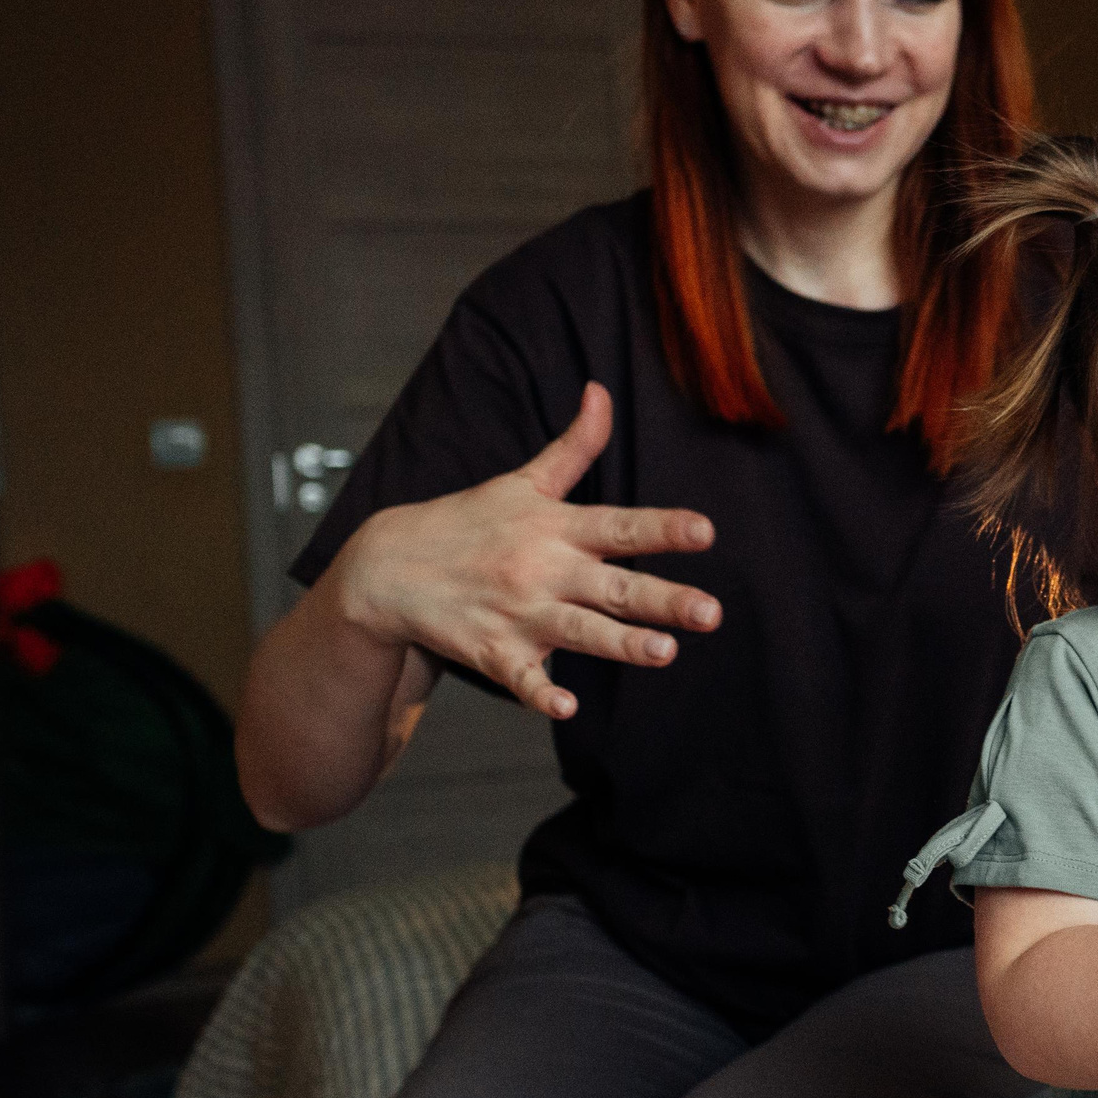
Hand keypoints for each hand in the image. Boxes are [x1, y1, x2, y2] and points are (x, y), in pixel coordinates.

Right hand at [331, 384, 720, 718]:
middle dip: (663, 600)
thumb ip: (574, 445)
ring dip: (621, 643)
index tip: (705, 531)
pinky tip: (566, 707)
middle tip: (710, 611)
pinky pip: (522, 677)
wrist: (388, 566)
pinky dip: (541, 693)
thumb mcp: (522, 480)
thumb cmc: (469, 522)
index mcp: (557, 527)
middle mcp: (544, 570)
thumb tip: (602, 390)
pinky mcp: (493, 651)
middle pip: (613, 586)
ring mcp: (519, 613)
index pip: (620, 526)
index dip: (664, 528)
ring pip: (580, 632)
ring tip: (665, 652)